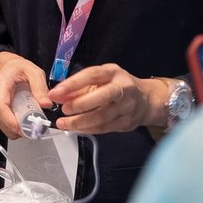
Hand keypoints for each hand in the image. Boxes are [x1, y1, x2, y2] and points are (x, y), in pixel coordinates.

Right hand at [0, 51, 51, 139]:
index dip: (9, 120)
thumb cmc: (18, 69)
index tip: (22, 128)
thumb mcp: (34, 72)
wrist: (7, 68)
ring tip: (29, 121)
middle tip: (33, 127)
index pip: (0, 106)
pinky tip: (21, 120)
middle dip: (17, 127)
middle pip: (0, 118)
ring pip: (1, 125)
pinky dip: (12, 127)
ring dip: (15, 129)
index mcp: (0, 84)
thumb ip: (40, 87)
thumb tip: (46, 104)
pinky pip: (1, 125)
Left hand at [48, 64, 162, 134]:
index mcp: (113, 72)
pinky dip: (88, 130)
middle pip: (102, 97)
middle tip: (64, 110)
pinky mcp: (127, 122)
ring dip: (80, 122)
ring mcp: (127, 106)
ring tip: (64, 123)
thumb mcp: (99, 80)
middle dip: (80, 104)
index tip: (56, 92)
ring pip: (103, 117)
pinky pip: (105, 128)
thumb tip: (57, 96)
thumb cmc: (117, 86)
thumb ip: (78, 88)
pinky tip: (76, 129)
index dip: (73, 84)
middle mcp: (123, 88)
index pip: (92, 75)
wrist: (146, 100)